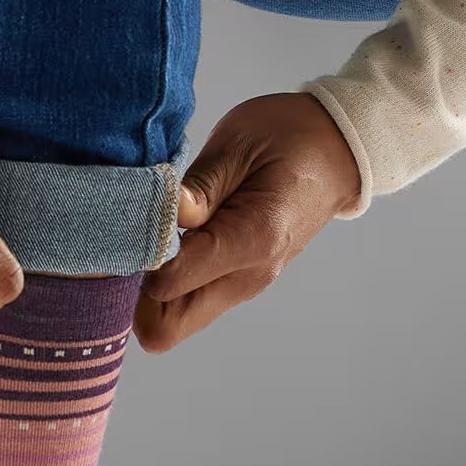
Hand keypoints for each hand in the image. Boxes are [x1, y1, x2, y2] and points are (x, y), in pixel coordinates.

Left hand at [133, 93, 361, 353]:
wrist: (338, 149)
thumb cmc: (290, 137)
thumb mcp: (238, 144)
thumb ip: (195, 187)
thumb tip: (157, 217)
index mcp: (250, 240)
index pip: (166, 284)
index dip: (135, 258)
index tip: (126, 225)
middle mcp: (247, 277)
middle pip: (164, 328)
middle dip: (132, 294)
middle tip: (127, 241)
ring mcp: (244, 285)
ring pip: (173, 321)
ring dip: (149, 290)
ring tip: (147, 234)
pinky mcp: (238, 282)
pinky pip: (189, 301)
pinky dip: (168, 284)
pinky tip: (167, 239)